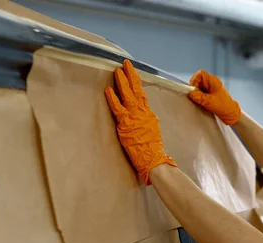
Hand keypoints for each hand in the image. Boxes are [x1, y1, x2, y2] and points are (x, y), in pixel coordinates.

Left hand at [105, 60, 176, 184]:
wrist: (153, 158)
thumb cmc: (154, 149)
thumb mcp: (153, 131)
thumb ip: (146, 122)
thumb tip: (141, 117)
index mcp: (149, 114)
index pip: (142, 95)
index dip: (137, 83)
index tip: (132, 73)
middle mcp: (143, 112)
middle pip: (137, 90)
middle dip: (131, 76)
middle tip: (125, 64)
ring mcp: (135, 116)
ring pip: (128, 95)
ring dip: (122, 82)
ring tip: (116, 71)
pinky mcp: (126, 124)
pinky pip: (118, 108)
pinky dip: (113, 98)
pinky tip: (108, 90)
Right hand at [188, 70, 241, 125]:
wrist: (231, 114)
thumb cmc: (224, 106)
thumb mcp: (209, 102)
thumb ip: (199, 97)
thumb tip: (190, 93)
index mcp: (213, 81)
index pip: (200, 74)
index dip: (195, 80)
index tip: (194, 89)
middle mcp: (212, 83)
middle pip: (198, 80)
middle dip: (195, 88)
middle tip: (196, 96)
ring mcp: (211, 89)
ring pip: (199, 87)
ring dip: (197, 93)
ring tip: (201, 100)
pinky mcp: (210, 95)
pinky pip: (201, 93)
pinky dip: (200, 97)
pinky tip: (202, 102)